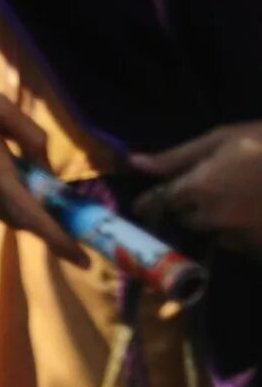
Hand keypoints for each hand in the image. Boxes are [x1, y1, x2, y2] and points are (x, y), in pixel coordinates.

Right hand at [0, 64, 86, 264]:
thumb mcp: (1, 106)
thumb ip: (32, 138)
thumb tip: (46, 167)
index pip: (34, 219)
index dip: (61, 242)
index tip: (84, 260)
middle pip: (18, 219)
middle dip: (39, 218)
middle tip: (54, 206)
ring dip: (11, 202)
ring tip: (10, 174)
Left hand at [132, 122, 261, 256]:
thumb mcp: (220, 139)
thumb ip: (176, 157)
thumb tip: (136, 163)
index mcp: (201, 187)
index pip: (162, 202)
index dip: (153, 202)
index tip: (146, 204)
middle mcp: (218, 216)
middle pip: (188, 220)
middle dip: (190, 207)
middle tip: (208, 189)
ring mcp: (244, 236)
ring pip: (216, 234)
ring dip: (218, 221)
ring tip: (238, 197)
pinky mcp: (261, 247)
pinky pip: (242, 243)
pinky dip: (243, 231)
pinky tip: (254, 209)